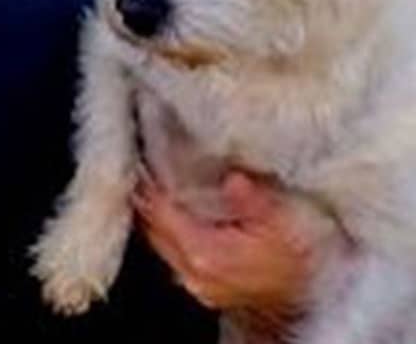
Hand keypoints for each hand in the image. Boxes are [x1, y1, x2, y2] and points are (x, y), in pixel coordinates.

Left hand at [134, 169, 318, 324]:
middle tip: (141, 164)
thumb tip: (234, 179)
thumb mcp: (280, 220)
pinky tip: (172, 210)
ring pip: (160, 242)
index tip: (141, 158)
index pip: (161, 213)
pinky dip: (168, 230)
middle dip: (147, 197)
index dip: (150, 184)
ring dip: (155, 214)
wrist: (312, 295)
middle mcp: (194, 273)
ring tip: (152, 181)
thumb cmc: (297, 256)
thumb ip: (252, 199)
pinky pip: (172, 253)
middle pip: (154, 228)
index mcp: (206, 254)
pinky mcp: (203, 286)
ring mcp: (197, 284)